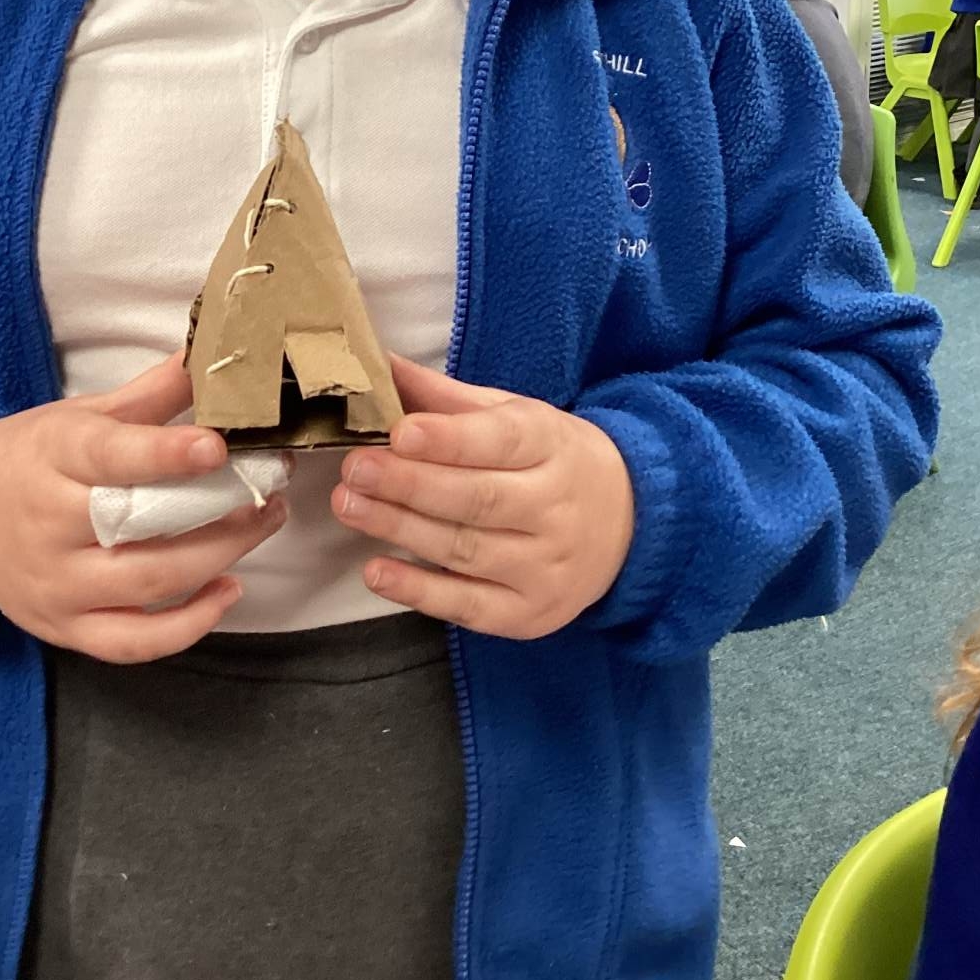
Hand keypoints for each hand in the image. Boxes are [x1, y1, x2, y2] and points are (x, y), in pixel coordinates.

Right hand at [0, 353, 286, 663]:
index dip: (165, 454)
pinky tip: (226, 592)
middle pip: (141, 529)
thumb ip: (147, 394)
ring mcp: (55, 585)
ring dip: (218, 560)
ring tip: (263, 524)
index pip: (110, 458)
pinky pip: (130, 643)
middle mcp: (49, 525)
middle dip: (219, 514)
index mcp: (52, 457)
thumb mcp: (75, 415)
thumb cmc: (24, 457)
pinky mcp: (61, 628)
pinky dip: (185, 627)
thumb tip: (208, 357)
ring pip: (146, 584)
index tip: (217, 445)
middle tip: (270, 490)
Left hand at [331, 358, 633, 640]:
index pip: (501, 441)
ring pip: (466, 549)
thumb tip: (379, 364)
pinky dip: (419, 592)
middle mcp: (554, 508)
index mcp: (551, 445)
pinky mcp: (530, 614)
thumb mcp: (514, 414)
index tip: (399, 432)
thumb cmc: (551, 459)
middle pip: (477, 498)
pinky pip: (469, 606)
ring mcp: (545, 567)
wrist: (630, 524)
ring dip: (400, 529)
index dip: (449, 439)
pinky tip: (376, 571)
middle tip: (355, 469)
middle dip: (409, 484)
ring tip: (348, 506)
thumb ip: (447, 398)